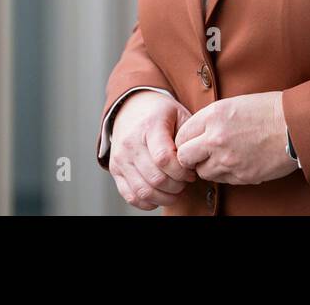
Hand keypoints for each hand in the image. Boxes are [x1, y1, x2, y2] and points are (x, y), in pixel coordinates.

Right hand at [107, 91, 196, 209]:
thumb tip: (194, 162)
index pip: (164, 158)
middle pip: (156, 178)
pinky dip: (148, 202)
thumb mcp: (179, 114)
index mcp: (149, 126)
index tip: (191, 172)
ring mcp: (120, 158)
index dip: (182, 171)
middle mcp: (130, 143)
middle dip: (177, 186)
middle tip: (185, 182)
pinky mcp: (115, 170)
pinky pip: (130, 196)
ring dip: (165, 197)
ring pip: (143, 191)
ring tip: (175, 190)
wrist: (131, 108)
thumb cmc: (160, 114)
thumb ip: (188, 136)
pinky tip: (159, 195)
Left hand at [174, 91, 298, 184]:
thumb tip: (195, 133)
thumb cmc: (267, 110)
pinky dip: (224, 173)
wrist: (295, 125)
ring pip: (202, 172)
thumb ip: (210, 119)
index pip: (181, 135)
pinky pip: (221, 180)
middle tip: (199, 154)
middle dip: (190, 157)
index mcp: (213, 116)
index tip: (191, 142)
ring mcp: (228, 159)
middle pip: (184, 157)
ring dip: (207, 166)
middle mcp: (216, 138)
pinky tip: (235, 162)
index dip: (184, 140)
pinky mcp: (241, 175)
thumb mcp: (233, 104)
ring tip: (221, 157)